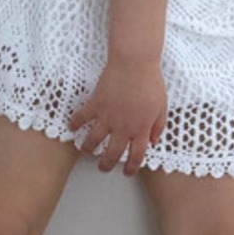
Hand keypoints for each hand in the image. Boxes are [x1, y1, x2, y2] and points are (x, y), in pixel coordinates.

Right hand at [68, 61, 166, 175]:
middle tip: (103, 168)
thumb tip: (153, 142)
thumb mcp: (161, 107)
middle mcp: (123, 127)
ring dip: (88, 148)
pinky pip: (82, 117)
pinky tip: (72, 126)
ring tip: (85, 151)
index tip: (127, 172)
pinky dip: (75, 123)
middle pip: (112, 153)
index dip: (131, 167)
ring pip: (94, 140)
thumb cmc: (150, 82)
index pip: (136, 156)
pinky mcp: (96, 103)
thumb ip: (158, 126)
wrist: (135, 62)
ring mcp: (108, 116)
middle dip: (106, 164)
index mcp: (141, 128)